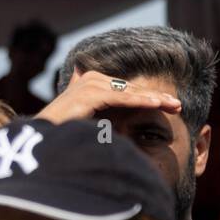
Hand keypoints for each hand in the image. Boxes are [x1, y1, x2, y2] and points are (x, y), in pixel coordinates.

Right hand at [38, 69, 180, 124]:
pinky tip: (159, 105)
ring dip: (154, 99)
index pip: (124, 89)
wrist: (41, 140)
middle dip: (155, 97)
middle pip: (129, 89)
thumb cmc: (61, 134)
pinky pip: (121, 98)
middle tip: (177, 105)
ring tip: (175, 105)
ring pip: (129, 92)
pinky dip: (142, 101)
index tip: (168, 104)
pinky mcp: (90, 94)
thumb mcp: (83, 121)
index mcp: (88, 82)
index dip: (147, 96)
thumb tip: (111, 126)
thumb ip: (97, 116)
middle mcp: (89, 79)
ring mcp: (88, 85)